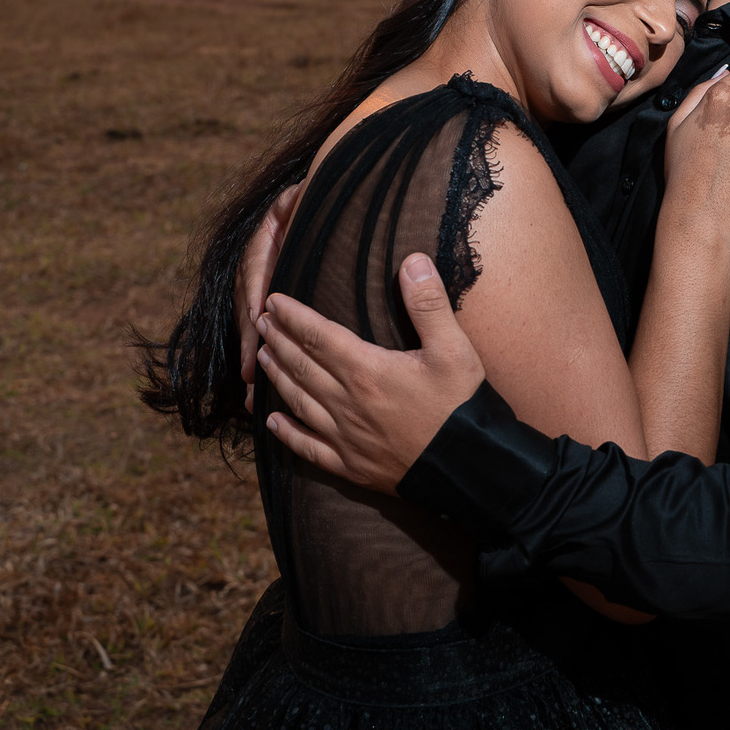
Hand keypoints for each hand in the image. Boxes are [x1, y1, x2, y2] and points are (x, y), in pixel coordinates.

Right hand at [235, 182, 301, 413]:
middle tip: (252, 376)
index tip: (259, 319)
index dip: (255, 296)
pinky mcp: (263, 311)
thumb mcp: (296, 200)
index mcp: (258, 248)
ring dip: (252, 362)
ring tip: (254, 395)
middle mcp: (251, 275)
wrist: (301, 212)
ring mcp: (253, 294)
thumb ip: (296, 197)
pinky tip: (260, 394)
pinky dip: (259, 364)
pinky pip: (259, 339)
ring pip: (251, 332)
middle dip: (251, 345)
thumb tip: (304, 188)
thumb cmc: (304, 209)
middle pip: (248, 313)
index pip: (254, 273)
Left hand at [255, 253, 484, 491]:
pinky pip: (308, 448)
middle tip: (260, 322)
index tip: (273, 301)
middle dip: (278, 341)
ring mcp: (345, 438)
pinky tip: (272, 422)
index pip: (319, 336)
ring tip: (261, 358)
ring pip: (299, 402)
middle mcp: (347, 403)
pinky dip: (287, 433)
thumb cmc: (460, 406)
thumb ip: (429, 303)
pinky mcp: (351, 466)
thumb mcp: (454, 348)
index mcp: (367, 370)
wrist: (469, 469)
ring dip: (277, 378)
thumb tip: (412, 260)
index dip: (293, 317)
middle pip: (302, 366)